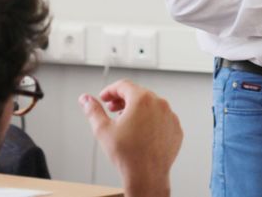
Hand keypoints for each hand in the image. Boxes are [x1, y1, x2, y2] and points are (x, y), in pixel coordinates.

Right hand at [80, 79, 182, 196]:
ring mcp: (170, 116)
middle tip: (112, 109)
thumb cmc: (127, 155)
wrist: (147, 176)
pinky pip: (162, 118)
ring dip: (138, 110)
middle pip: (138, 94)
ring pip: (152, 106)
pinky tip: (141, 132)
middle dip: (123, 100)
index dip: (110, 90)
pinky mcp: (176, 128)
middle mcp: (160, 104)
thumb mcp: (103, 130)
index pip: (124, 85)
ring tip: (126, 122)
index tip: (105, 98)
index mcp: (142, 99)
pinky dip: (151, 121)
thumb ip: (93, 110)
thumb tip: (85, 99)